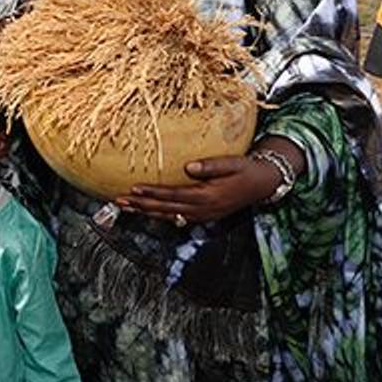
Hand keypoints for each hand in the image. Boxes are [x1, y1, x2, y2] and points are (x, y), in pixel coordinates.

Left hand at [116, 155, 280, 225]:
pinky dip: (160, 216)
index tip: (133, 189)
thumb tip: (188, 166)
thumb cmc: (246, 169)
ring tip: (125, 207)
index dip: (152, 193)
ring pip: (168, 216)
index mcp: (207, 196)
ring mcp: (203, 215)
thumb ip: (210, 166)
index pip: (173, 195)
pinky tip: (147, 213)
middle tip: (118, 201)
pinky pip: (177, 218)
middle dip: (141, 205)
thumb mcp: (231, 163)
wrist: (263, 184)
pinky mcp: (204, 215)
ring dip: (145, 212)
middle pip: (165, 209)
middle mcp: (203, 209)